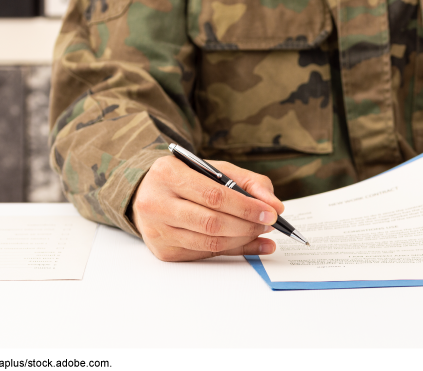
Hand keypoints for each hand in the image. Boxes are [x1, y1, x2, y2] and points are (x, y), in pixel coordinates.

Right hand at [132, 156, 283, 261]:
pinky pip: (205, 254)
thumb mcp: (214, 169)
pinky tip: (250, 244)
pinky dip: (233, 250)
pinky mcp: (164, 251)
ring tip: (261, 232)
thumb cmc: (186, 179)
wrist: (147, 193)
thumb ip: (248, 181)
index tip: (271, 212)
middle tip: (268, 224)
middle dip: (247, 225)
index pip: (214, 196)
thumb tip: (274, 204)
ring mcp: (157, 231)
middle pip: (212, 222)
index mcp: (168, 174)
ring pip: (210, 242)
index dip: (246, 207)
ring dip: (243, 240)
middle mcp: (157, 203)